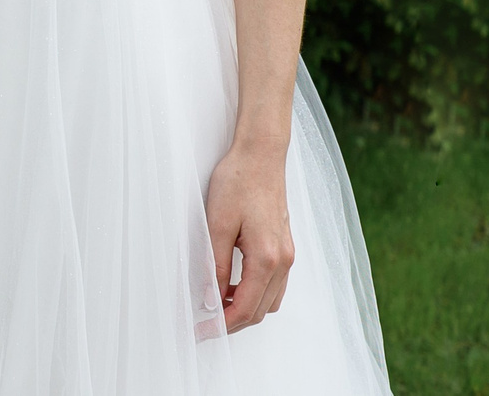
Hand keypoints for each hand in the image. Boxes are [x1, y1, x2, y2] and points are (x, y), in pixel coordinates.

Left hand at [204, 140, 293, 331]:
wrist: (261, 156)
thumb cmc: (237, 182)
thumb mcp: (216, 223)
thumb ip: (214, 263)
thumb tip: (209, 297)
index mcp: (267, 258)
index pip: (245, 307)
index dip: (221, 325)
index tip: (200, 332)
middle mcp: (283, 261)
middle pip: (260, 310)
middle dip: (232, 323)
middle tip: (203, 327)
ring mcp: (287, 255)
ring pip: (268, 300)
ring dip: (244, 309)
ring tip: (213, 307)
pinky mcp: (284, 247)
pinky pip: (273, 285)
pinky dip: (253, 294)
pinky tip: (230, 286)